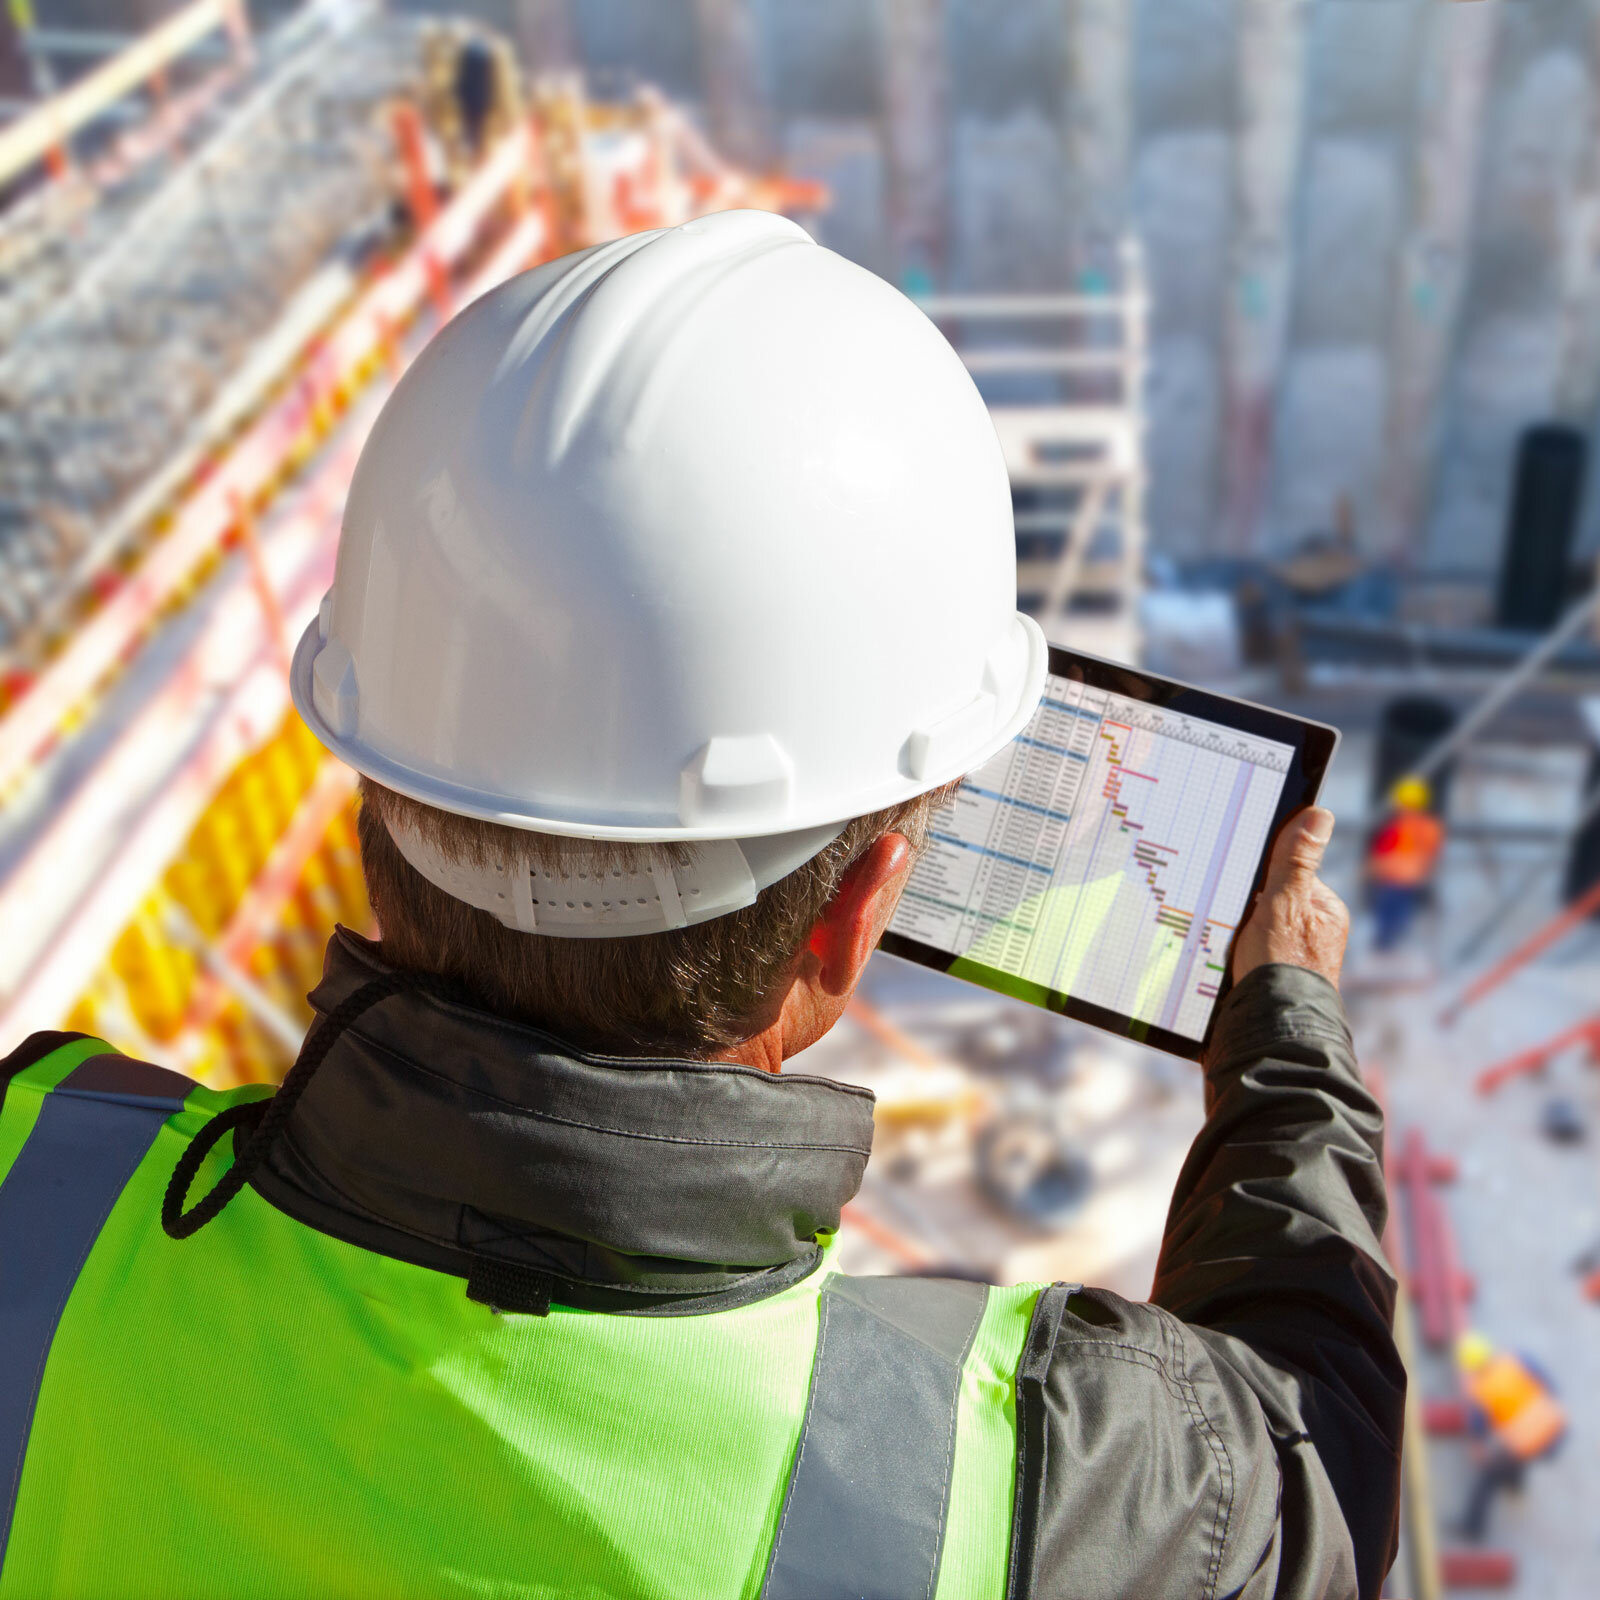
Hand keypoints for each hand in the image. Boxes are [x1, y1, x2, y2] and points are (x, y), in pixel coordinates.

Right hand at [1231, 807, 1347, 989]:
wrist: (1272, 1028)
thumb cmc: (1282, 967)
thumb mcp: (1284, 904)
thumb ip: (1296, 860)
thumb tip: (1317, 815)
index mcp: (1327, 911)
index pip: (1290, 873)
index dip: (1264, 876)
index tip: (1243, 885)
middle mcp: (1316, 933)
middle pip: (1271, 899)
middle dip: (1248, 905)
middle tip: (1233, 918)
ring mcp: (1296, 955)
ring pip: (1258, 926)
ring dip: (1239, 930)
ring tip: (1229, 943)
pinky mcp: (1275, 975)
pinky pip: (1250, 950)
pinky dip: (1235, 952)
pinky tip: (1227, 960)